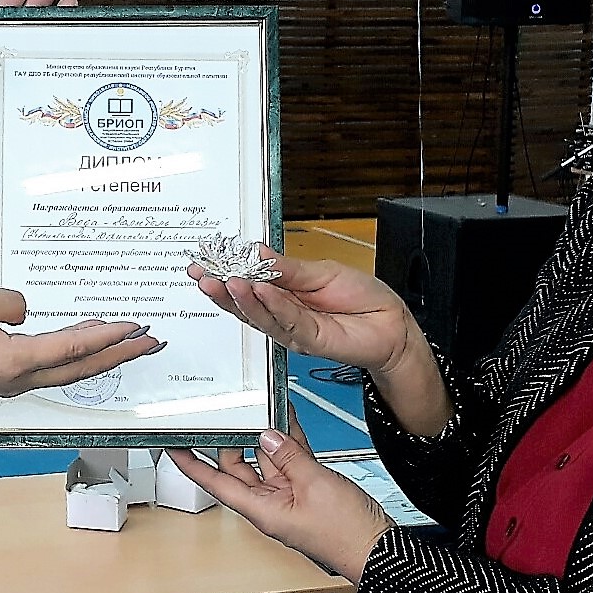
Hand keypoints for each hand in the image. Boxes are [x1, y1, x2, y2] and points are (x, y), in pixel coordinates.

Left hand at [0, 0, 77, 225]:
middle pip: (22, 48)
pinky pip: (57, 109)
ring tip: (74, 16)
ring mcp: (19, 118)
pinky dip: (72, 87)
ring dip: (57, 41)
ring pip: (42, 71)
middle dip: (41, 16)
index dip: (8, 11)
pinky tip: (83, 71)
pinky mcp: (36, 140)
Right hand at [0, 287, 160, 397]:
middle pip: (84, 369)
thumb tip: (28, 311)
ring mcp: (12, 381)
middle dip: (122, 354)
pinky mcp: (4, 377)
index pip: (75, 349)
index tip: (137, 326)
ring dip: (102, 356)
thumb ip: (10, 302)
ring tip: (131, 342)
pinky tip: (85, 341)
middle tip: (153, 341)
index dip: (109, 337)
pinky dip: (76, 356)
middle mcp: (20, 378)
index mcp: (16, 362)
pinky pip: (51, 367)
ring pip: (70, 372)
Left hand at [167, 420, 390, 582]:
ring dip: (264, 435)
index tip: (172, 446)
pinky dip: (289, 440)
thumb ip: (289, 455)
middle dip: (233, 439)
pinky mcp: (309, 489)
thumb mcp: (315, 484)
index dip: (191, 464)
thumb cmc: (346, 534)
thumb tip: (268, 435)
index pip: (214, 483)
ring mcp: (289, 495)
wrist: (378, 548)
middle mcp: (270, 502)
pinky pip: (291, 459)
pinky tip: (287, 418)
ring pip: (266, 458)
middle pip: (239, 465)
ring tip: (259, 406)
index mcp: (261, 509)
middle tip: (229, 412)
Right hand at [189, 250, 419, 374]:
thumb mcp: (320, 271)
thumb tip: (256, 253)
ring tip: (224, 280)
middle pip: (244, 305)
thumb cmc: (362, 298)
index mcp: (283, 294)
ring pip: (259, 315)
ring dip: (240, 298)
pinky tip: (258, 290)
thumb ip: (287, 268)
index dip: (223, 274)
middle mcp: (283, 314)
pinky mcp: (309, 339)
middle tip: (201, 274)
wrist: (391, 324)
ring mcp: (293, 329)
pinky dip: (271, 304)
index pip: (247, 285)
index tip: (203, 263)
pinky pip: (286, 320)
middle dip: (220, 290)